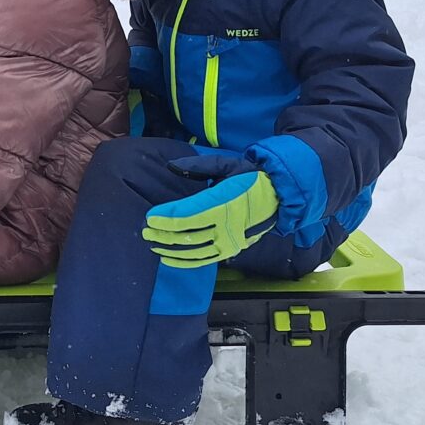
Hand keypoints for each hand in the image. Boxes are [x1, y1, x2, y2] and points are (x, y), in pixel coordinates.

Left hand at [144, 165, 278, 267]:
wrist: (278, 196)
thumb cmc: (250, 176)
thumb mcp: (227, 164)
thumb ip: (197, 166)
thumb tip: (171, 166)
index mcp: (225, 202)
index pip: (188, 215)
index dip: (167, 217)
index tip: (150, 216)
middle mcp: (227, 225)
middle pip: (188, 234)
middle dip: (163, 234)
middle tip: (145, 230)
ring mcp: (230, 240)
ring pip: (194, 250)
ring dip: (170, 248)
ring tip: (153, 243)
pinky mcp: (231, 250)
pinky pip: (204, 260)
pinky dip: (184, 261)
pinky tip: (168, 258)